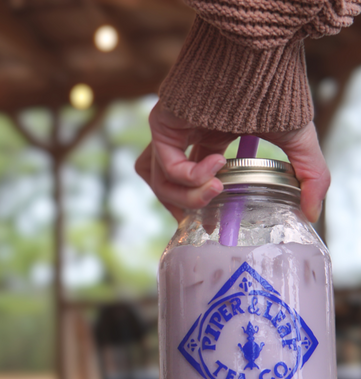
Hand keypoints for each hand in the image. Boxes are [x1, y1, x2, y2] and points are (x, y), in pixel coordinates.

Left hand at [136, 101, 329, 223]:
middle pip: (169, 185)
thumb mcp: (297, 140)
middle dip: (184, 208)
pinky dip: (190, 175)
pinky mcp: (162, 124)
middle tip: (207, 224)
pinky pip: (165, 164)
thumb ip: (308, 177)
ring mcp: (173, 131)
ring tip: (217, 191)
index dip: (199, 205)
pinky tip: (217, 163)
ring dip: (188, 197)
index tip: (214, 225)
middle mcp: (188, 138)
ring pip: (160, 181)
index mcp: (211, 140)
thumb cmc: (275, 91)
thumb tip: (311, 213)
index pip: (194, 180)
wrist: (258, 58)